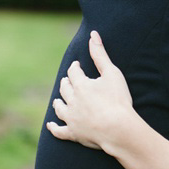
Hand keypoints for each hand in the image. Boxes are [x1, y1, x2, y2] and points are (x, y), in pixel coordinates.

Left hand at [46, 31, 137, 150]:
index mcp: (80, 85)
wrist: (118, 129)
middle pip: (64, 88)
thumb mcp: (112, 73)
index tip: (78, 65)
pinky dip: (54, 128)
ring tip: (58, 100)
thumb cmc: (118, 100)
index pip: (73, 72)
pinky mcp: (73, 134)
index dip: (75, 67)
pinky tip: (50, 125)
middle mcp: (72, 101)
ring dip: (58, 102)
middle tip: (69, 80)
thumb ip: (100, 54)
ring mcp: (71, 118)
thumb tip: (92, 34)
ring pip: (59, 107)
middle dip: (66, 82)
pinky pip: (59, 131)